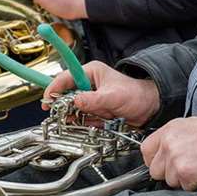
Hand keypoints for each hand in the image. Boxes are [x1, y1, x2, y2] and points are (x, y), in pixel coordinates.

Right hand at [43, 61, 159, 126]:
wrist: (149, 108)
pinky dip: (84, 123)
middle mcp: (88, 84)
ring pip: (73, 108)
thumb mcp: (113, 96)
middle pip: (66, 95)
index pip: (65, 77)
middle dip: (64, 106)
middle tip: (60, 115)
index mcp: (91, 73)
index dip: (54, 88)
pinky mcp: (94, 110)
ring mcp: (91, 98)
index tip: (47, 100)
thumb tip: (75, 102)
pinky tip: (92, 123)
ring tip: (79, 121)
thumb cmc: (136, 94)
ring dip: (75, 116)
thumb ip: (94, 100)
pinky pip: (82, 117)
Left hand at [141, 117, 196, 190]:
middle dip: (167, 173)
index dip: (153, 160)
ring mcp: (175, 159)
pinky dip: (194, 184)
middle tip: (185, 168)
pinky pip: (184, 187)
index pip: (145, 150)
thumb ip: (172, 139)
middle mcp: (168, 143)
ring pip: (169, 181)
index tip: (161, 164)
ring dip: (182, 179)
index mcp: (168, 131)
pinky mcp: (185, 173)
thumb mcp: (189, 126)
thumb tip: (162, 153)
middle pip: (155, 170)